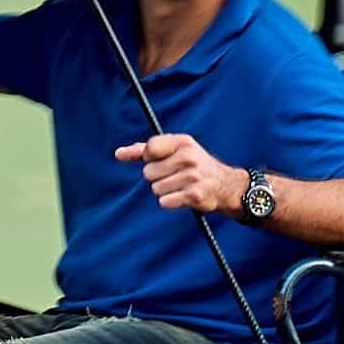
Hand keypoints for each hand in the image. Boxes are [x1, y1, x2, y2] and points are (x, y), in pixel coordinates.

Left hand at [120, 132, 242, 216]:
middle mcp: (188, 157)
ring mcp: (192, 177)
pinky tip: (183, 196)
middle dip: (157, 177)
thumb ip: (143, 150)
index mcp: (182, 142)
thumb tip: (118, 154)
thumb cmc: (192, 165)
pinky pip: (164, 202)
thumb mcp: (173, 150)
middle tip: (174, 175)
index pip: (150, 148)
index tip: (159, 160)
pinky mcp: (194, 196)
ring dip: (164, 190)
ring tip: (180, 185)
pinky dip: (170, 201)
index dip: (149, 158)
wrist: (224, 184)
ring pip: (156, 189)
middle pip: (148, 172)